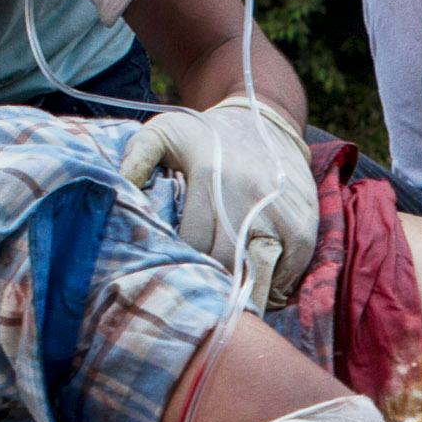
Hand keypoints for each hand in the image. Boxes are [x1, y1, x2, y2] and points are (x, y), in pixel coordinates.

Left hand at [128, 94, 318, 302]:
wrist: (263, 120)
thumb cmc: (205, 135)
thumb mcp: (164, 131)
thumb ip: (136, 157)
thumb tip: (117, 190)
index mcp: (208, 176)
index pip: (191, 242)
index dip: (181, 264)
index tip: (173, 274)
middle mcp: (247, 195)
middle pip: (224, 263)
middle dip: (210, 283)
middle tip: (198, 295)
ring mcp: (280, 212)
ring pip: (260, 273)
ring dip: (243, 293)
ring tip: (227, 301)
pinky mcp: (304, 224)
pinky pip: (289, 273)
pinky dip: (273, 288)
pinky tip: (256, 284)